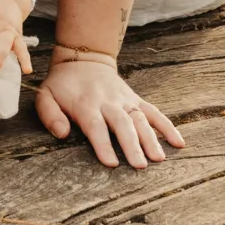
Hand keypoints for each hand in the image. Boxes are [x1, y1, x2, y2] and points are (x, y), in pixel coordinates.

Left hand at [36, 55, 183, 168]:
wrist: (83, 58)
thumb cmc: (62, 84)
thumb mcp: (46, 95)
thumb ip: (49, 114)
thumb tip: (61, 134)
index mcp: (85, 103)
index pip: (96, 125)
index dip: (103, 144)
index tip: (111, 162)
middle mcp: (108, 102)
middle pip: (122, 124)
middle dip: (132, 145)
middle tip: (140, 166)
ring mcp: (124, 100)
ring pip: (140, 119)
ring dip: (151, 139)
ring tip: (159, 159)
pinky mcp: (135, 100)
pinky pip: (154, 112)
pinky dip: (167, 126)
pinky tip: (178, 143)